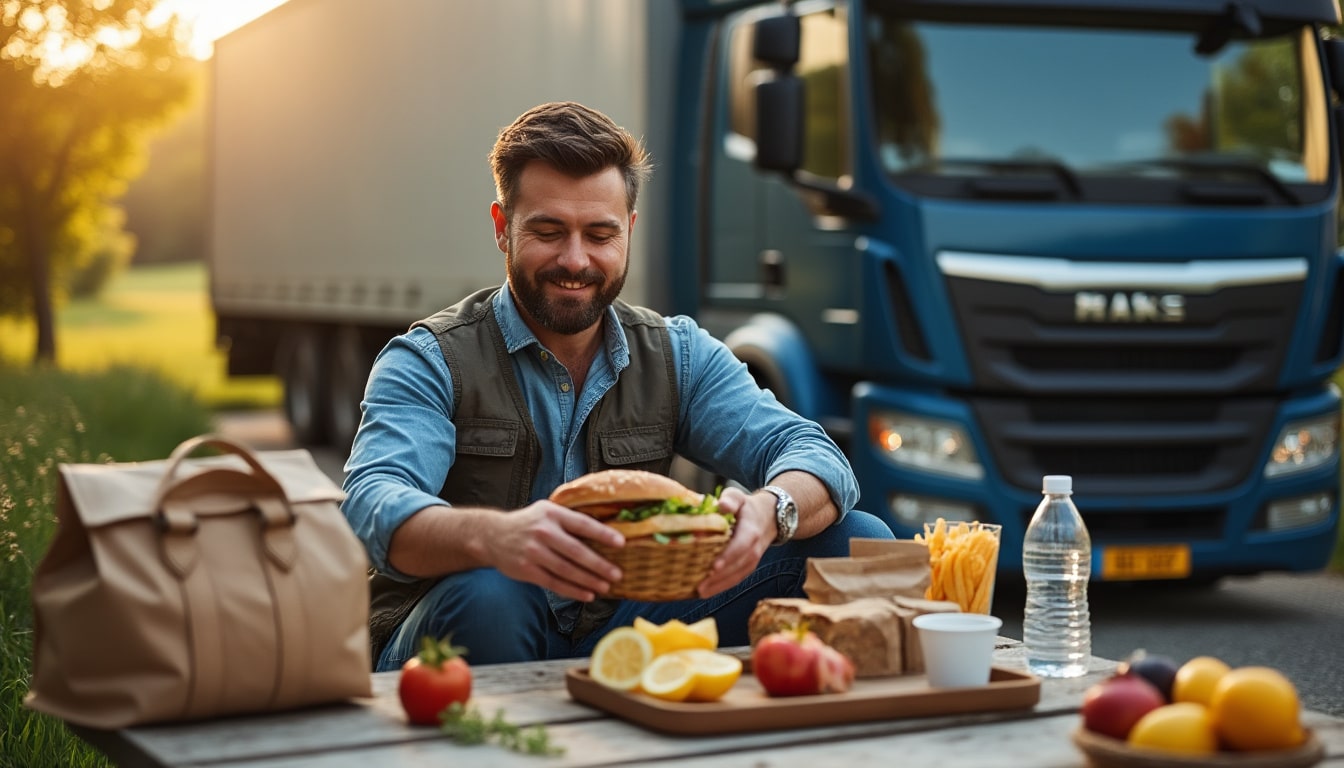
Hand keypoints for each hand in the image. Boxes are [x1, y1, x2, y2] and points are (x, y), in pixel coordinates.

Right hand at [483, 501, 624, 601]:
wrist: (492, 535)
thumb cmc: (528, 523)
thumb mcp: (547, 511)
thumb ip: (569, 520)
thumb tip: (604, 532)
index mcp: (552, 514)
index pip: (582, 524)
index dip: (603, 534)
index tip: (621, 543)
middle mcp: (543, 532)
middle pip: (577, 551)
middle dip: (599, 565)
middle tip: (617, 574)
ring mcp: (534, 552)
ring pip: (567, 570)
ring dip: (589, 581)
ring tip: (605, 587)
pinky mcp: (527, 570)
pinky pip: (554, 583)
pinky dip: (573, 590)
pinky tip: (586, 594)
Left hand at [694, 486, 774, 597]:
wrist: (768, 517)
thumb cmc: (746, 507)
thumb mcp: (739, 497)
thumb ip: (730, 500)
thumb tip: (721, 505)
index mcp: (750, 531)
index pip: (740, 546)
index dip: (727, 557)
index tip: (713, 567)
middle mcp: (753, 549)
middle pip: (736, 567)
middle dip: (718, 578)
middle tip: (699, 587)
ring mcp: (752, 561)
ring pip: (736, 577)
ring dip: (718, 587)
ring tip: (699, 593)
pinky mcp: (747, 567)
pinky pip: (735, 580)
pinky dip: (721, 587)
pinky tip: (706, 592)